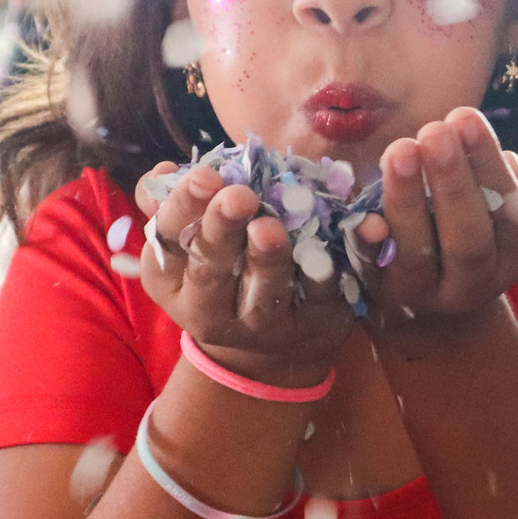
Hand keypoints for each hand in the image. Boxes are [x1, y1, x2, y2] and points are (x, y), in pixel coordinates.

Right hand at [137, 163, 353, 386]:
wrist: (268, 346)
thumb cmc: (224, 269)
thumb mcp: (189, 243)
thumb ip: (175, 205)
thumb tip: (162, 172)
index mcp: (172, 279)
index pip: (169, 241)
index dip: (184, 208)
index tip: (205, 176)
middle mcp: (209, 311)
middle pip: (210, 272)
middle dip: (222, 232)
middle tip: (237, 196)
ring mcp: (263, 326)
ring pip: (264, 294)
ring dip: (268, 260)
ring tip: (270, 228)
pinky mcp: (313, 326)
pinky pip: (324, 297)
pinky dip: (337, 266)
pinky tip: (355, 231)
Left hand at [367, 107, 517, 323]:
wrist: (430, 283)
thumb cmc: (466, 218)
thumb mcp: (495, 201)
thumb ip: (504, 179)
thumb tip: (509, 161)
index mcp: (514, 253)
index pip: (509, 213)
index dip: (489, 167)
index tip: (465, 116)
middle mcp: (476, 283)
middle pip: (469, 241)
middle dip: (452, 183)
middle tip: (435, 131)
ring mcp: (427, 294)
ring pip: (418, 254)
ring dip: (408, 200)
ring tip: (399, 150)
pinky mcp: (382, 295)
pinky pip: (371, 270)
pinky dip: (367, 243)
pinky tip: (365, 217)